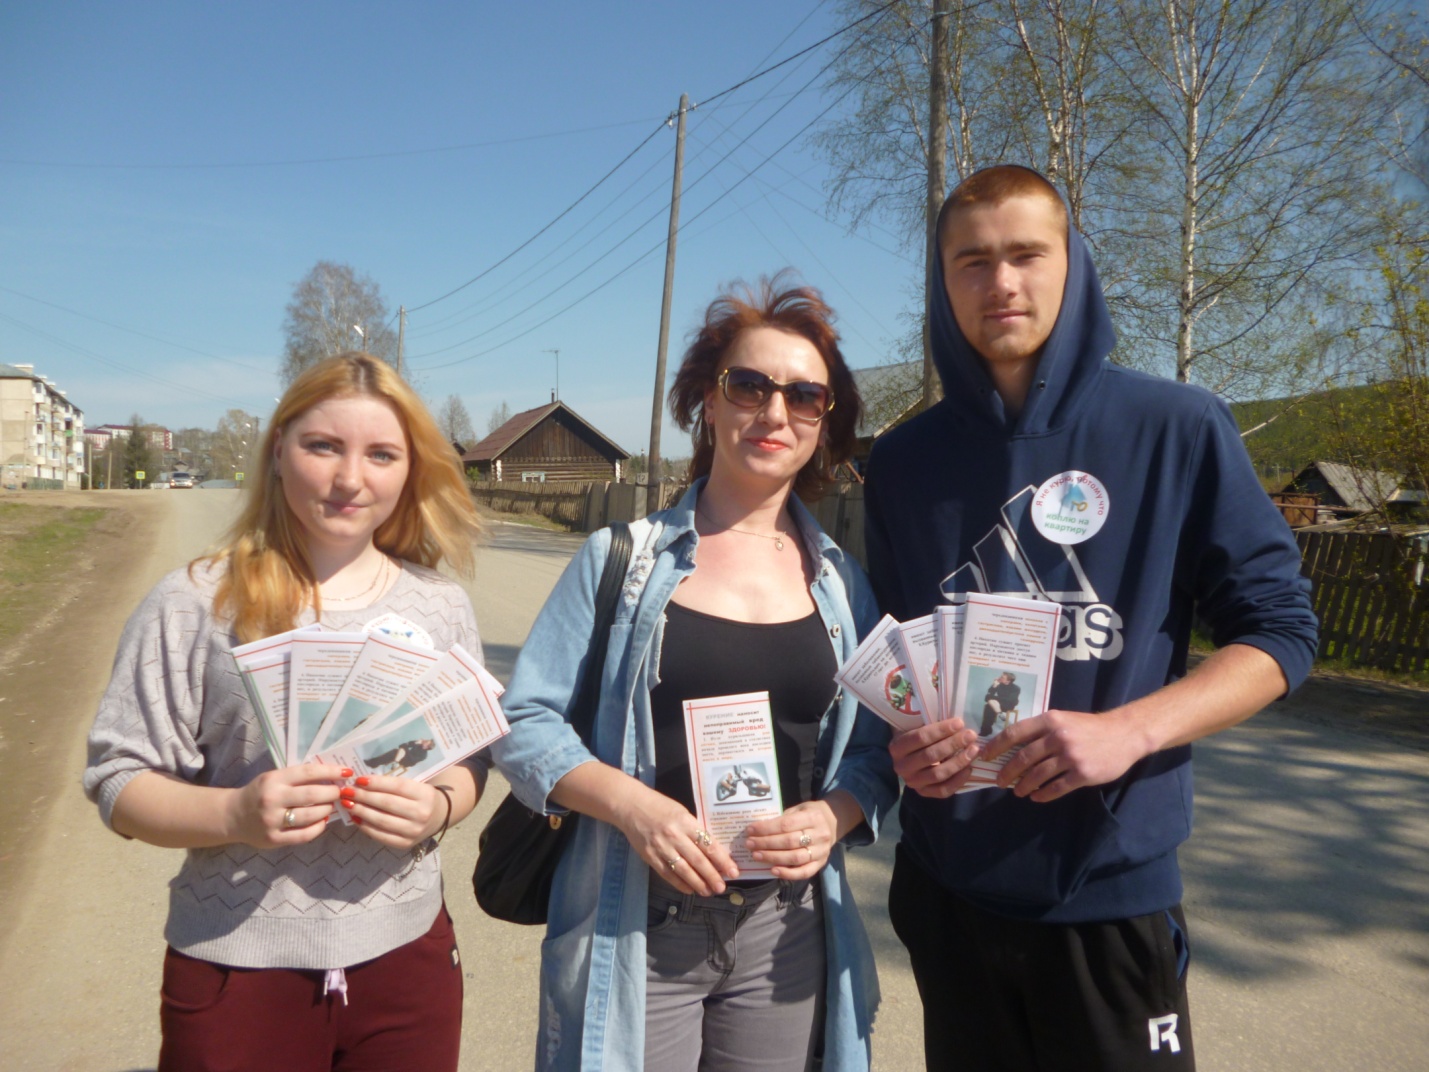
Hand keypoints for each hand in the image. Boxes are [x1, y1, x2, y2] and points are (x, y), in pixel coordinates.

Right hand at [226, 763, 345, 847]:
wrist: (232, 816)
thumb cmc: (259, 793)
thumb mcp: (274, 778)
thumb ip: (298, 778)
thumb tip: (332, 776)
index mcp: (273, 780)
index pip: (308, 772)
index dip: (331, 771)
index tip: (347, 772)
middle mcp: (272, 799)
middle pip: (312, 795)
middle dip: (332, 793)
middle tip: (340, 792)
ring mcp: (272, 821)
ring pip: (310, 816)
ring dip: (326, 810)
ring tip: (330, 806)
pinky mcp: (274, 839)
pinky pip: (303, 835)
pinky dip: (318, 827)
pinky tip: (322, 821)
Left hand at [341, 774, 449, 850]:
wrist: (439, 816)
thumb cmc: (421, 796)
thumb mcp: (415, 785)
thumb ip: (393, 784)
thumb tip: (362, 782)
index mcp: (425, 794)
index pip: (397, 786)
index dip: (376, 783)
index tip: (359, 779)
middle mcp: (422, 813)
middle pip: (387, 803)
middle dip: (364, 796)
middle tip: (347, 791)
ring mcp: (414, 831)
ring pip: (382, 820)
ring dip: (361, 811)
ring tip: (347, 804)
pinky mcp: (405, 844)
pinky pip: (381, 835)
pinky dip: (366, 827)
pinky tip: (355, 818)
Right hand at [611, 786, 739, 896]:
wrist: (631, 806)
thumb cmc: (660, 806)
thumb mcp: (682, 813)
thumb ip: (694, 830)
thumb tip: (712, 851)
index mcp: (686, 822)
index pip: (709, 845)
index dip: (723, 861)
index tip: (733, 872)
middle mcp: (675, 836)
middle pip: (698, 861)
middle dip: (712, 876)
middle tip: (722, 888)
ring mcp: (661, 848)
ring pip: (684, 871)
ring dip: (698, 884)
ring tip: (708, 892)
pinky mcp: (650, 857)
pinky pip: (667, 874)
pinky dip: (680, 884)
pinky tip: (690, 890)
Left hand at [744, 800, 839, 880]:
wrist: (832, 822)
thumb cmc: (809, 814)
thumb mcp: (798, 809)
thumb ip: (782, 818)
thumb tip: (758, 830)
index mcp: (813, 817)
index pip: (786, 824)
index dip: (766, 828)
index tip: (750, 830)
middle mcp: (820, 834)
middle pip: (789, 841)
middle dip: (766, 843)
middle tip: (750, 844)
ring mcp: (822, 851)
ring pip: (795, 858)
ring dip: (773, 858)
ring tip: (757, 856)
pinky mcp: (821, 864)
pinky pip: (804, 872)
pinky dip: (788, 873)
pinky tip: (773, 870)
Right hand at [889, 718, 980, 798]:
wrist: (908, 758)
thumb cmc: (916, 738)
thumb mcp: (916, 728)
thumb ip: (930, 725)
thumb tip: (957, 722)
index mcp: (897, 747)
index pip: (920, 737)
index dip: (941, 730)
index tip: (959, 723)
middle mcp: (901, 767)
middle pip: (930, 756)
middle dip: (953, 744)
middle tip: (970, 735)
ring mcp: (912, 782)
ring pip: (938, 774)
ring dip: (958, 761)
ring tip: (974, 750)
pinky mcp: (924, 793)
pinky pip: (943, 790)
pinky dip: (958, 780)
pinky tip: (969, 768)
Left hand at [982, 708, 1148, 801]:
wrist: (1124, 734)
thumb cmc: (1088, 727)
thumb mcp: (1063, 720)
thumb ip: (1041, 730)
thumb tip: (1012, 746)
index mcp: (1050, 720)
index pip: (1014, 733)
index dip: (996, 746)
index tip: (984, 756)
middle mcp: (1058, 737)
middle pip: (1023, 757)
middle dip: (1007, 771)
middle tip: (999, 781)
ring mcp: (1070, 756)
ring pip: (1037, 775)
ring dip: (1023, 786)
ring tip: (1017, 792)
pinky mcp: (1082, 774)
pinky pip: (1056, 787)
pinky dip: (1043, 794)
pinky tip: (1037, 797)